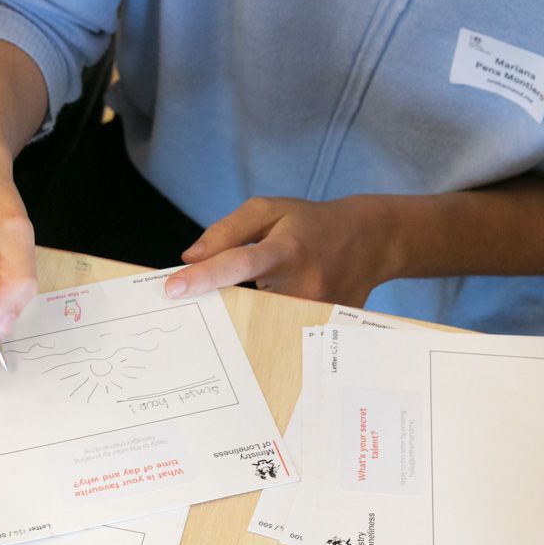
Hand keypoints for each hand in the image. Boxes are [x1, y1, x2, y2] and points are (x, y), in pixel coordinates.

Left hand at [163, 195, 401, 306]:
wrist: (370, 240)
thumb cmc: (309, 224)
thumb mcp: (269, 210)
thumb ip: (226, 231)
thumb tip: (190, 259)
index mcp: (286, 249)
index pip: (239, 263)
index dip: (205, 276)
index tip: (173, 288)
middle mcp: (302, 285)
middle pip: (245, 304)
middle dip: (217, 304)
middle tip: (197, 301)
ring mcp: (315, 313)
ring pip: (260, 324)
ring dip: (241, 316)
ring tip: (253, 303)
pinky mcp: (323, 329)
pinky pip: (280, 334)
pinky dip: (263, 327)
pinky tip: (265, 316)